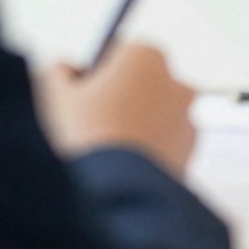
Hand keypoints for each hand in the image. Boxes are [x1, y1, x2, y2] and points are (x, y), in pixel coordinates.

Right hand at [36, 42, 198, 176]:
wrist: (117, 195)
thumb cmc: (87, 137)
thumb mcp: (58, 97)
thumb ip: (59, 74)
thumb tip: (63, 69)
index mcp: (146, 56)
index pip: (118, 54)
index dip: (96, 74)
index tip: (79, 95)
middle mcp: (174, 81)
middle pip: (140, 84)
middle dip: (119, 100)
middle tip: (88, 126)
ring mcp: (187, 119)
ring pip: (153, 117)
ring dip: (135, 128)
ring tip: (105, 154)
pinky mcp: (191, 154)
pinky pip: (164, 146)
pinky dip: (148, 154)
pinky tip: (123, 171)